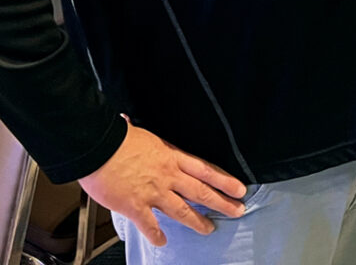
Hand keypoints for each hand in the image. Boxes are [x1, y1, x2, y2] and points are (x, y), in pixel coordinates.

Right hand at [79, 119, 245, 246]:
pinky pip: (150, 225)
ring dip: (197, 221)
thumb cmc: (119, 138)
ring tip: (209, 229)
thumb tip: (148, 130)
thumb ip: (155, 143)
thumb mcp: (148, 134)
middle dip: (222, 203)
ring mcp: (153, 192)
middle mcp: (168, 175)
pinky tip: (163, 241)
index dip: (225, 180)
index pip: (207, 170)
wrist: (99, 146)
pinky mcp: (135, 206)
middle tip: (237, 210)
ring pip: (182, 210)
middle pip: (201, 191)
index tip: (239, 188)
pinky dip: (157, 235)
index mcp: (172, 156)